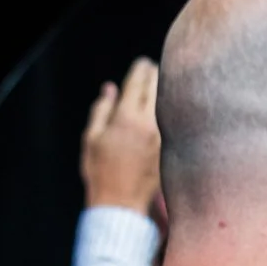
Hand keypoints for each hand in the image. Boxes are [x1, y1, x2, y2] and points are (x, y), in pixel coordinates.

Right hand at [80, 58, 160, 213]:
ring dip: (168, 93)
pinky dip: (173, 112)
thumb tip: (111, 89)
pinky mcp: (172, 150)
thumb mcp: (92, 138)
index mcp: (127, 118)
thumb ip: (102, 110)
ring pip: (170, 106)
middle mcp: (150, 125)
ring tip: (166, 83)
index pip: (138, 85)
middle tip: (157, 68)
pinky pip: (174, 124)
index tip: (143, 62)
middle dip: (157, 77)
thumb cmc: (100, 171)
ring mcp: (165, 138)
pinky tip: (172, 109)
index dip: (141, 70)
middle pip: (159, 91)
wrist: (121, 203)